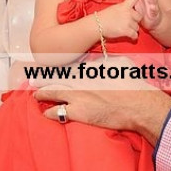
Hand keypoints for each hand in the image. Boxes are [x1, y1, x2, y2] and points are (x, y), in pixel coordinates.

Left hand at [32, 56, 170, 145]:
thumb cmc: (132, 83)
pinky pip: (57, 112)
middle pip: (55, 77)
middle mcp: (80, 79)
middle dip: (42, 78)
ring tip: (36, 94)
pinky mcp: (79, 112)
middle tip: (33, 79)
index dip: (55, 65)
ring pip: (52, 92)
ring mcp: (77, 95)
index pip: (67, 64)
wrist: (137, 104)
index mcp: (89, 66)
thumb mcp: (119, 62)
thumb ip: (105, 59)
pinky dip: (50, 111)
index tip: (48, 63)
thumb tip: (99, 58)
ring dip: (42, 93)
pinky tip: (46, 112)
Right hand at [97, 0, 144, 39]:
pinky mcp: (126, 30)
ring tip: (124, 29)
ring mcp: (128, 21)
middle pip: (139, 17)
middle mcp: (128, 12)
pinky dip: (133, 37)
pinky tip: (129, 36)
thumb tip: (129, 10)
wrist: (97, 25)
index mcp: (124, 5)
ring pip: (137, 27)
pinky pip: (135, 35)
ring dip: (133, 29)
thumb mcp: (114, 8)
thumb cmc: (104, 17)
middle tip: (128, 23)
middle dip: (135, 21)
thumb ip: (123, 8)